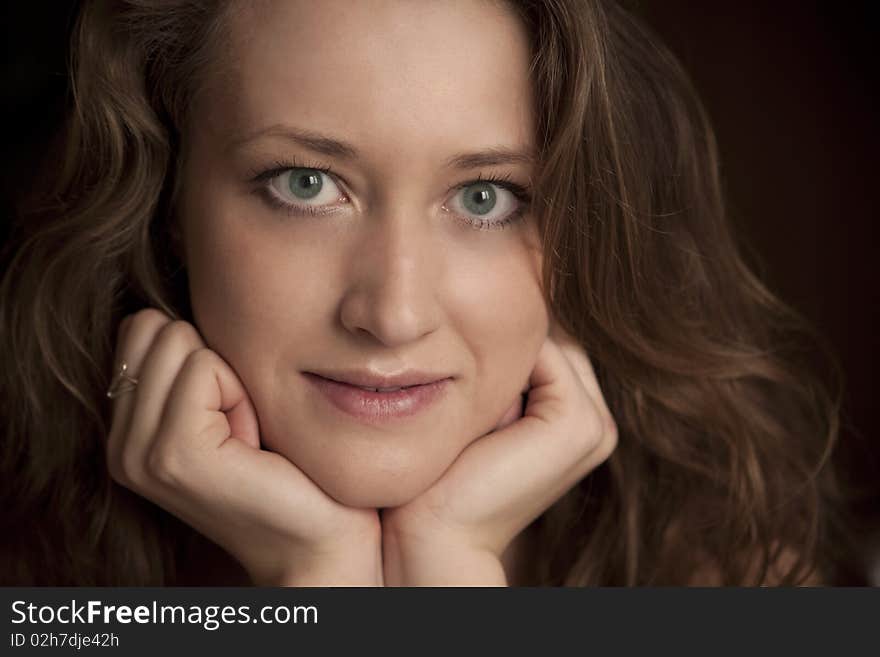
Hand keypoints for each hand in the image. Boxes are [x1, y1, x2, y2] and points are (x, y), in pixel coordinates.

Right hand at [106, 309, 382, 585]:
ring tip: (248, 435)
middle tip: (243, 424)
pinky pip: (206, 368)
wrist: (321, 539)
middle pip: (157, 327)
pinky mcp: (173, 454)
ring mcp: (139, 454)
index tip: (233, 412)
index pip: (144, 328)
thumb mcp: (231, 407)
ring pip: (181, 341)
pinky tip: (253, 443)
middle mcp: (120, 445)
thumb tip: (196, 304)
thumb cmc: (290, 468)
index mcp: (128, 432)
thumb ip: (195, 365)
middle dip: (216, 364)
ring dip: (231, 380)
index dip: (203, 356)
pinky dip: (241, 394)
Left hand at [381, 324, 617, 584]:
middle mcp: (598, 423)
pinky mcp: (577, 423)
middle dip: (516, 323)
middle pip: (561, 337)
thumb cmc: (443, 473)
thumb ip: (500, 368)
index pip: (556, 343)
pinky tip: (467, 363)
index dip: (512, 323)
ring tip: (461, 339)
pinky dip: (508, 349)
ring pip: (554, 339)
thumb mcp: (479, 409)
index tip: (469, 310)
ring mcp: (596, 425)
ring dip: (509, 334)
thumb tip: (489, 306)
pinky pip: (547, 352)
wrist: (433, 530)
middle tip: (462, 314)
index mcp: (580, 421)